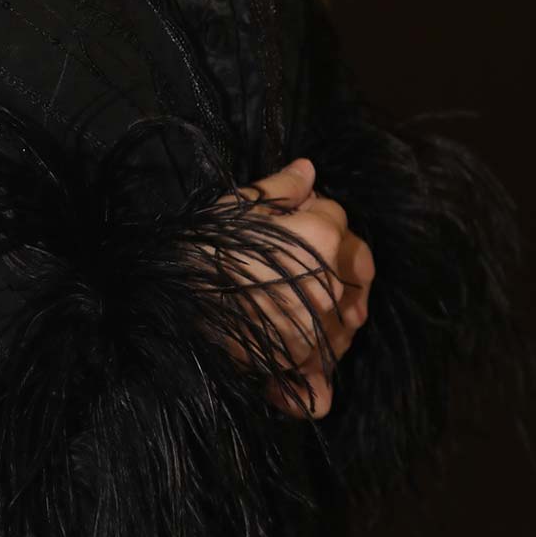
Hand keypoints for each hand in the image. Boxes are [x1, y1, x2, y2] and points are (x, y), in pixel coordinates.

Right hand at [218, 158, 374, 418]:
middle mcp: (332, 285)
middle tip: (302, 261)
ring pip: (351, 316)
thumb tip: (309, 169)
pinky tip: (299, 359)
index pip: (338, 216)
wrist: (177, 296)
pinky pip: (328, 367)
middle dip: (339, 259)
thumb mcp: (241, 206)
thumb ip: (283, 187)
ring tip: (298, 305)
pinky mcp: (303, 364)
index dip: (316, 214)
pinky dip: (318, 366)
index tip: (292, 221)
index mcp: (322, 238)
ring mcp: (321, 329)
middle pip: (359, 266)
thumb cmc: (210, 244)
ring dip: (335, 309)